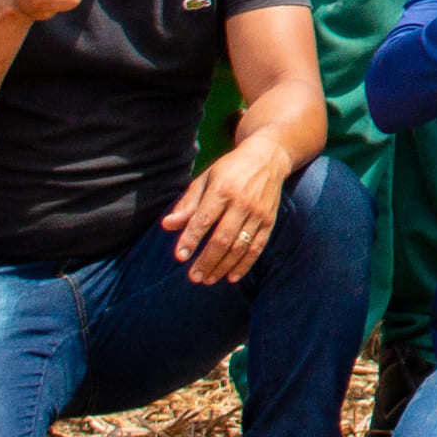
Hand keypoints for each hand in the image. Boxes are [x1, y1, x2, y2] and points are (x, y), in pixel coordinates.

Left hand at [164, 139, 291, 287]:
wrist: (268, 157)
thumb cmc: (229, 169)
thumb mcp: (205, 179)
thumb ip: (187, 203)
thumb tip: (167, 225)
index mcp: (222, 189)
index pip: (204, 220)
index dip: (191, 239)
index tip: (180, 257)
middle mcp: (242, 202)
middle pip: (222, 238)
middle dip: (207, 261)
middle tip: (194, 277)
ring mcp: (258, 213)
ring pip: (240, 247)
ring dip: (223, 266)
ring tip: (208, 279)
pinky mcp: (269, 221)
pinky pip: (257, 247)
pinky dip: (245, 265)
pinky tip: (232, 277)